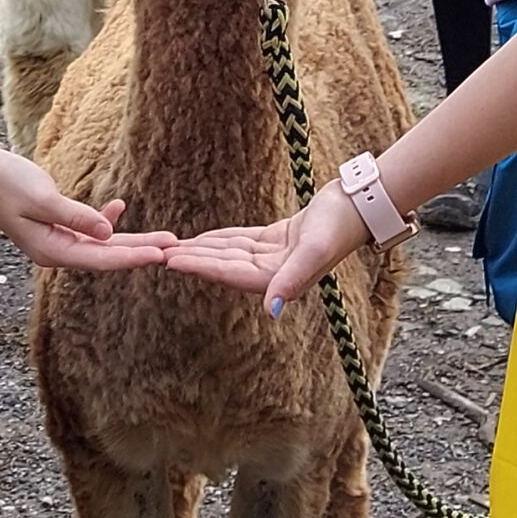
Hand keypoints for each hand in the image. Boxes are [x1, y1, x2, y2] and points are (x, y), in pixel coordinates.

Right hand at [0, 153, 175, 269]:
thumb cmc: (6, 184)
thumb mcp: (43, 198)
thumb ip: (76, 217)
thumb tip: (108, 233)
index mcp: (52, 251)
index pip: (102, 258)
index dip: (134, 256)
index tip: (162, 254)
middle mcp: (57, 251)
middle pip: (107, 255)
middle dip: (141, 250)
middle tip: (174, 247)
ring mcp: (56, 240)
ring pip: (101, 244)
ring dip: (130, 238)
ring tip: (163, 236)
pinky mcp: (55, 225)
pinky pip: (87, 229)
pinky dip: (104, 219)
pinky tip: (119, 206)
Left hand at [165, 180, 367, 309]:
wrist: (358, 207)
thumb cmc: (337, 228)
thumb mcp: (312, 253)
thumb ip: (290, 282)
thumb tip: (270, 311)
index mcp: (278, 281)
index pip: (229, 273)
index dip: (199, 266)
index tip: (171, 262)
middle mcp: (274, 274)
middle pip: (223, 265)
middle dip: (192, 259)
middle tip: (158, 253)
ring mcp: (276, 257)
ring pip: (229, 253)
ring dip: (201, 250)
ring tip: (172, 247)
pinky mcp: (278, 241)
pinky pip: (242, 241)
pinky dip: (220, 239)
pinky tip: (202, 239)